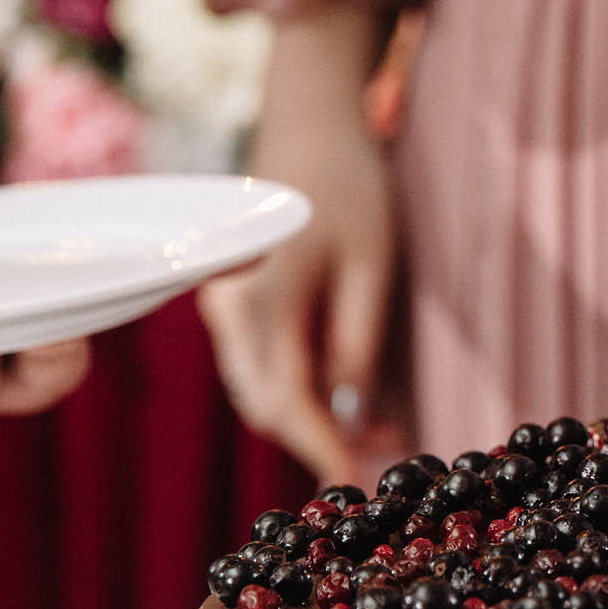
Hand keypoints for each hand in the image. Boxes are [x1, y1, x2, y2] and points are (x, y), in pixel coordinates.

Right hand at [198, 5, 396, 483]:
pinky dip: (300, 390)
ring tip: (381, 437)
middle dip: (322, 442)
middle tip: (385, 465)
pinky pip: (260, 365)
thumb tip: (354, 420)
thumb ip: (357, 346)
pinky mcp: (233, 303)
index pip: (286, 402)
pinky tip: (349, 399)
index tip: (360, 486)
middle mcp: (227, 310)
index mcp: (260, 301)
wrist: (309, 122)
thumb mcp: (372, 267)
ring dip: (312, 420)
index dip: (323, 450)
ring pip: (261, 390)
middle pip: (267, 405)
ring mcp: (222, 307)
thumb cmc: (350, 186)